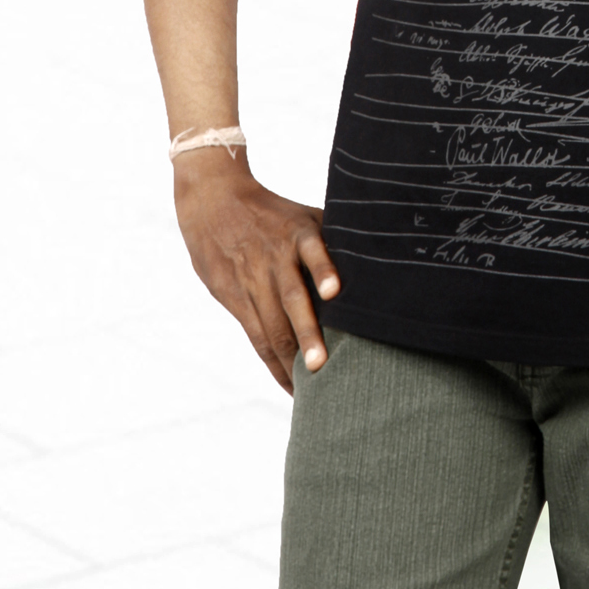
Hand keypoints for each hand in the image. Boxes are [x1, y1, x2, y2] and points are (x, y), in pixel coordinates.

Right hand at [173, 147, 340, 393]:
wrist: (212, 200)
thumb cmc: (272, 213)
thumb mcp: (303, 214)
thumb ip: (332, 240)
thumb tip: (376, 264)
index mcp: (297, 233)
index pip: (312, 250)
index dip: (323, 270)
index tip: (334, 292)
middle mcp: (274, 257)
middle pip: (291, 298)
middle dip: (306, 333)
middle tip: (321, 365)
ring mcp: (251, 279)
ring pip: (271, 324)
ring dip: (289, 357)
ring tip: (308, 388)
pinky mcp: (232, 296)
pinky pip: (255, 334)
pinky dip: (272, 361)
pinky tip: (288, 382)